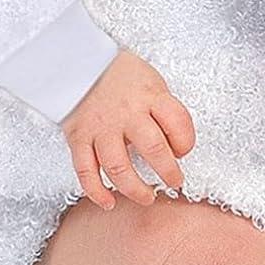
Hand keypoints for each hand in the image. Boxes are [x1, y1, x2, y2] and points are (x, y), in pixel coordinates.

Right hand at [62, 51, 195, 210]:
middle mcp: (127, 114)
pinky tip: (108, 202)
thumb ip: (164, 110)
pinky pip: (85, 170)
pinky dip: (96, 191)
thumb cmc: (121, 75)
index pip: (178, 123)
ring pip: (118, 166)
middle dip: (168, 172)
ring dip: (134, 188)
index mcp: (150, 96)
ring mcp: (101, 128)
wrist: (78, 62)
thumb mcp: (152, 82)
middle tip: (174, 182)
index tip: (184, 151)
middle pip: (153, 149)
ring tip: (147, 197)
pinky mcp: (79, 137)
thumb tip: (176, 144)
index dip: (186, 142)